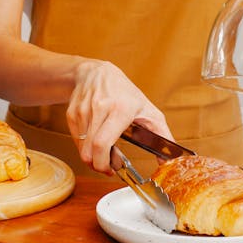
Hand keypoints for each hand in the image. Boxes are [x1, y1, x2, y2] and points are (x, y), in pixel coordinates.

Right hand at [65, 59, 171, 174]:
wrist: (96, 73)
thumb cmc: (124, 92)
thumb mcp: (148, 110)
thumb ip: (163, 135)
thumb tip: (170, 159)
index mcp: (120, 109)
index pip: (102, 143)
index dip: (103, 163)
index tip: (111, 169)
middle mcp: (99, 108)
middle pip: (89, 151)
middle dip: (97, 165)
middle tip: (107, 165)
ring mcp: (83, 110)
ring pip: (81, 147)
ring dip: (91, 155)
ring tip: (103, 149)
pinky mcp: (72, 113)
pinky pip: (75, 139)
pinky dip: (84, 145)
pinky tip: (94, 139)